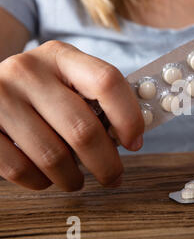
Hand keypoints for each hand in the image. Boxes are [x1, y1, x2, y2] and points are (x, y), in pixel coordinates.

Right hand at [0, 41, 144, 190]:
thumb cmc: (40, 90)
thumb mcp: (66, 79)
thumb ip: (97, 99)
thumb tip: (130, 139)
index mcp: (61, 56)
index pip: (107, 82)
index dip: (129, 117)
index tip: (135, 142)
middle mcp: (29, 71)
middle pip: (83, 129)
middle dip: (107, 164)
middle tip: (113, 177)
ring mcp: (0, 97)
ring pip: (53, 156)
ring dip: (72, 179)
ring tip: (76, 180)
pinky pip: (20, 169)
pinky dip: (40, 181)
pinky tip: (46, 177)